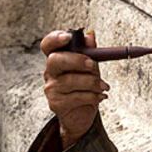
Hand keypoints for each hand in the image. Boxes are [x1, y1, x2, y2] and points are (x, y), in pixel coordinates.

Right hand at [41, 29, 109, 147]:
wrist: (82, 116)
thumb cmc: (86, 89)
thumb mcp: (91, 69)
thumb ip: (90, 53)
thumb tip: (90, 35)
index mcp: (57, 59)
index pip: (48, 45)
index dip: (55, 38)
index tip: (68, 37)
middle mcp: (50, 72)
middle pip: (56, 60)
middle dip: (77, 60)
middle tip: (93, 65)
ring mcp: (51, 88)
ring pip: (70, 80)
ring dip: (92, 82)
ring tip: (104, 87)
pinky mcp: (56, 103)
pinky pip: (76, 97)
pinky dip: (92, 96)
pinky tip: (100, 97)